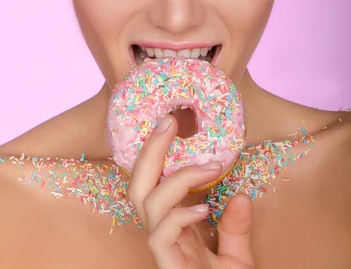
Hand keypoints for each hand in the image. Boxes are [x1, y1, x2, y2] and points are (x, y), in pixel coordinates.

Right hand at [127, 113, 254, 268]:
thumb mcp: (237, 259)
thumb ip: (236, 228)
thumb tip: (238, 195)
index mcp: (174, 226)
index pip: (154, 182)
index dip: (157, 151)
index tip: (173, 121)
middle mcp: (161, 233)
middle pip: (138, 184)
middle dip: (150, 150)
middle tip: (168, 121)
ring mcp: (163, 249)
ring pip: (148, 201)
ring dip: (178, 176)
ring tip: (210, 166)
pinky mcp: (168, 265)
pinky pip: (161, 233)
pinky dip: (180, 214)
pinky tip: (205, 208)